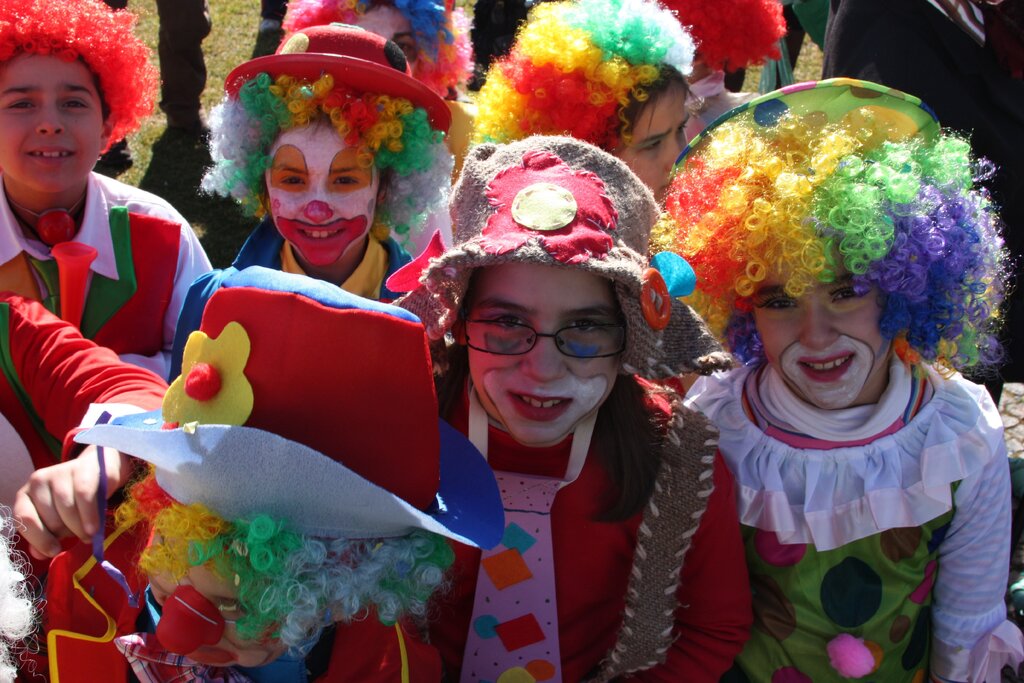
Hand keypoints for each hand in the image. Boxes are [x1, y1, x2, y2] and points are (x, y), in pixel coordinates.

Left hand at [13, 445, 132, 558]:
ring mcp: (59, 472)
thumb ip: (45, 536)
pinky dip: (89, 516)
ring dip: (79, 527)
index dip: (38, 538)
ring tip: (89, 534)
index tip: (54, 551)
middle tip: (78, 535)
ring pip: (67, 508)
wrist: (97, 472)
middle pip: (50, 517)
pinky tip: (94, 528)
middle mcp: (37, 481)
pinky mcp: (81, 469)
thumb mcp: (56, 520)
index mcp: (25, 495)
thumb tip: (39, 554)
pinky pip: (84, 497)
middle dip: (66, 532)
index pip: (23, 518)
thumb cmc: (73, 501)